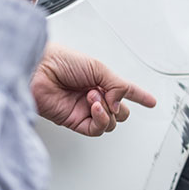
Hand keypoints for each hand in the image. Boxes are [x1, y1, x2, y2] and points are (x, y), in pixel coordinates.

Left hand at [31, 44, 157, 136]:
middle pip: (120, 112)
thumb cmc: (60, 60)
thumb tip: (122, 103)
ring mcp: (84, 109)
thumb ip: (117, 85)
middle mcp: (94, 96)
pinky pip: (96, 129)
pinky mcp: (74, 121)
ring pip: (111, 122)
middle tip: (108, 95)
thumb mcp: (97, 67)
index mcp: (100, 80)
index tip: (151, 102)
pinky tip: (93, 108)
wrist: (37, 70)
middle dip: (120, 105)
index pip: (125, 91)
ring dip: (107, 110)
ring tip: (93, 97)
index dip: (140, 96)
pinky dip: (100, 119)